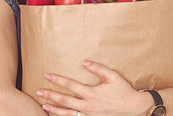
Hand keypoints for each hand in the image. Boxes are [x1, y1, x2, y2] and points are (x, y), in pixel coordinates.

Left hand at [37, 60, 152, 115]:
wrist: (135, 109)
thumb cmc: (123, 90)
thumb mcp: (113, 76)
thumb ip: (98, 68)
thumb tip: (84, 61)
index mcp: (92, 93)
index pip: (70, 85)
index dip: (57, 80)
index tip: (47, 75)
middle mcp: (88, 105)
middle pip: (64, 100)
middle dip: (50, 95)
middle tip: (38, 91)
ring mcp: (89, 115)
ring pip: (67, 113)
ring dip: (54, 109)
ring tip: (43, 105)